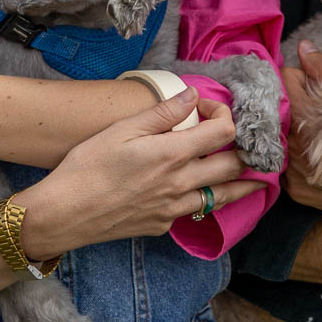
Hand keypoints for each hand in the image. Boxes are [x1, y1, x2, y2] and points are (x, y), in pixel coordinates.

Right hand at [23, 93, 265, 258]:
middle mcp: (180, 184)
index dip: (224, 113)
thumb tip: (192, 95)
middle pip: (234, 167)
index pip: (225, 131)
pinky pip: (193, 212)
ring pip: (222, 197)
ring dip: (242, 185)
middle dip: (247, 152)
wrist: (64, 214)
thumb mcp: (122, 129)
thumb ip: (162, 112)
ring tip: (257, 179)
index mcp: (172, 154)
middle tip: (249, 144)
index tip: (207, 107)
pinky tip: (204, 194)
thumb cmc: (87, 166)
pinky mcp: (162, 226)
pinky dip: (205, 201)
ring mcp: (173, 209)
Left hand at [280, 41, 321, 220]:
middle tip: (317, 110)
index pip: (284, 79)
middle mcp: (291, 143)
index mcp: (303, 115)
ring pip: (280, 137)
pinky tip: (317, 158)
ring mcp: (291, 170)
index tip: (315, 86)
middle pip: (279, 108)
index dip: (302, 79)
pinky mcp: (295, 189)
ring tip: (318, 134)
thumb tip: (303, 47)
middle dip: (293, 105)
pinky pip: (286, 165)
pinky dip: (297, 158)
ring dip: (293, 132)